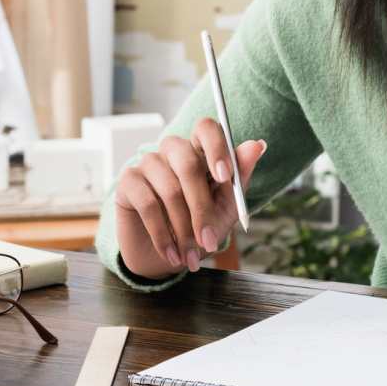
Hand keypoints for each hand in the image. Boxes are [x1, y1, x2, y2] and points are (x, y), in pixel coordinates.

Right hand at [115, 118, 266, 278]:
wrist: (169, 255)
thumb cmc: (201, 226)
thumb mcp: (227, 207)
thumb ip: (240, 178)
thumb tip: (258, 145)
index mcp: (201, 149)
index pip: (207, 129)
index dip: (217, 148)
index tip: (226, 177)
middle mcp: (173, 150)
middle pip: (188, 163)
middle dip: (202, 208)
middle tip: (209, 241)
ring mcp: (149, 163)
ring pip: (170, 189)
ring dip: (183, 229)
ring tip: (190, 256)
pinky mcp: (128, 182)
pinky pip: (148, 204)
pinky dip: (162, 234)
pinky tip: (171, 253)